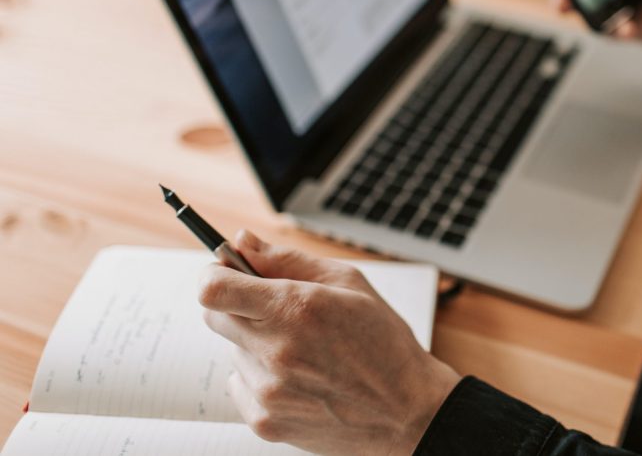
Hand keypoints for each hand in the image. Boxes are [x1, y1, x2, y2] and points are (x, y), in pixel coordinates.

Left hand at [199, 231, 459, 455]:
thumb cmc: (385, 343)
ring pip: (234, 351)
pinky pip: (242, 385)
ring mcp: (267, 390)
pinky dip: (262, 377)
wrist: (407, 411)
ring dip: (257, 344)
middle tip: (278, 311)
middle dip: (239, 306)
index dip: (214, 274)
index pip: (213, 288)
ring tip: (306, 352)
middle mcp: (274, 350)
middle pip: (216, 316)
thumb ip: (287, 259)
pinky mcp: (265, 421)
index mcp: (294, 308)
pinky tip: (301, 378)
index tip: (227, 272)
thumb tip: (243, 241)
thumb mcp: (349, 283)